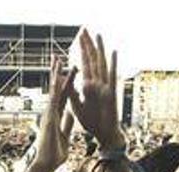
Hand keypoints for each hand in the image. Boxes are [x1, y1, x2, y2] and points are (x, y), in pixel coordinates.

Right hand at [30, 57, 75, 171]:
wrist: (46, 164)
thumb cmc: (54, 154)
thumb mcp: (65, 136)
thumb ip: (67, 123)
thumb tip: (70, 113)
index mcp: (56, 116)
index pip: (63, 95)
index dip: (66, 82)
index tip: (69, 70)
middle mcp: (51, 112)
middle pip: (56, 89)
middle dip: (58, 73)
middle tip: (58, 57)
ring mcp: (48, 113)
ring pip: (53, 91)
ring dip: (56, 75)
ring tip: (58, 59)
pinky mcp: (49, 117)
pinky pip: (54, 99)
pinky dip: (56, 88)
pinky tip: (58, 76)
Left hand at [69, 30, 124, 150]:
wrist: (104, 135)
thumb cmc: (93, 122)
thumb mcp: (78, 106)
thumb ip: (72, 93)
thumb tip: (65, 82)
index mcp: (88, 87)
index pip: (83, 65)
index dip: (80, 52)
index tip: (78, 38)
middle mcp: (97, 84)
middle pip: (91, 61)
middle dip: (87, 46)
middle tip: (84, 30)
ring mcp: (105, 87)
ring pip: (101, 65)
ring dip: (98, 49)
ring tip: (97, 34)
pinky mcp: (110, 94)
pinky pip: (111, 77)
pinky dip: (113, 64)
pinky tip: (113, 52)